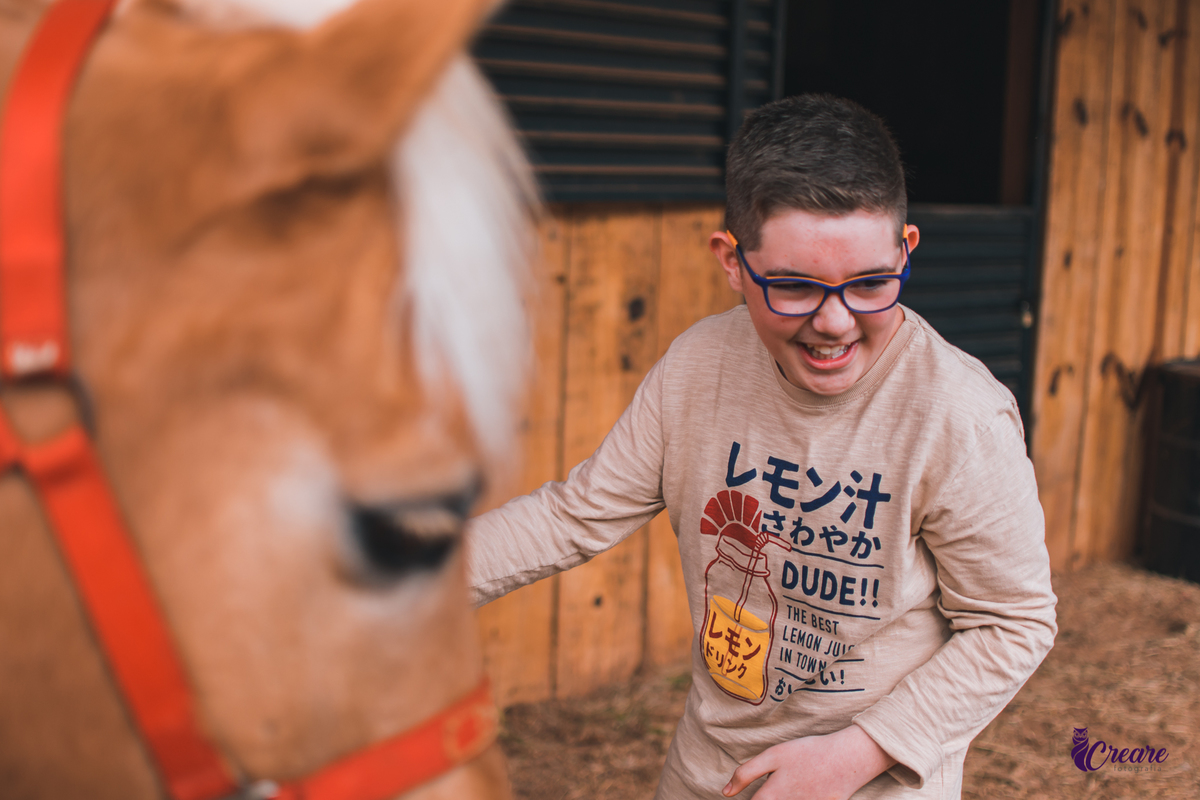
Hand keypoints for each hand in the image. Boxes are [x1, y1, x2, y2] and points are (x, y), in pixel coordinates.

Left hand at [722, 724, 895, 799]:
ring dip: (785, 799)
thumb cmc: (808, 753)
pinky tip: (806, 789)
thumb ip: (746, 773)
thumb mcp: (773, 756)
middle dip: (768, 798)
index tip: (749, 796)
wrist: (847, 757)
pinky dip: (803, 799)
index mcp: (772, 796)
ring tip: (793, 786)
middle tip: (777, 787)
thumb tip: (725, 792)